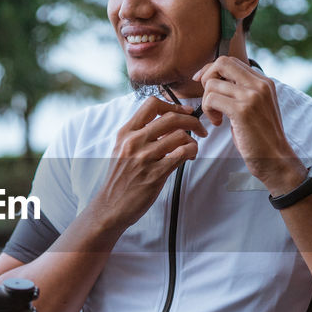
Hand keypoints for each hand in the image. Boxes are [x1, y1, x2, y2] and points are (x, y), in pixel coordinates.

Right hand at [91, 97, 205, 229]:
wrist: (110, 206)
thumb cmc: (120, 179)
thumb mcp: (121, 150)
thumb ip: (140, 134)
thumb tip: (168, 123)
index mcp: (126, 133)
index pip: (152, 104)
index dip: (174, 105)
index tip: (186, 112)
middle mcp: (134, 142)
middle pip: (171, 118)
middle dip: (192, 121)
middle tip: (200, 129)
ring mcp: (144, 158)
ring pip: (180, 135)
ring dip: (193, 141)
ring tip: (192, 150)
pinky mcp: (155, 174)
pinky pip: (181, 154)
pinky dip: (191, 152)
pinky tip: (189, 157)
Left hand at [193, 57, 307, 194]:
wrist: (276, 159)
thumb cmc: (261, 137)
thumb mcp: (255, 107)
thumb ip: (241, 91)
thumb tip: (217, 80)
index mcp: (264, 82)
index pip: (231, 61)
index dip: (212, 69)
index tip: (203, 82)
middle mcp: (260, 85)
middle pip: (222, 63)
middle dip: (206, 77)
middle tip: (208, 98)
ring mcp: (252, 96)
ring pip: (212, 84)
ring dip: (207, 102)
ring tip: (217, 117)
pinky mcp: (242, 110)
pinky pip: (211, 99)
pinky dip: (208, 111)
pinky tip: (218, 123)